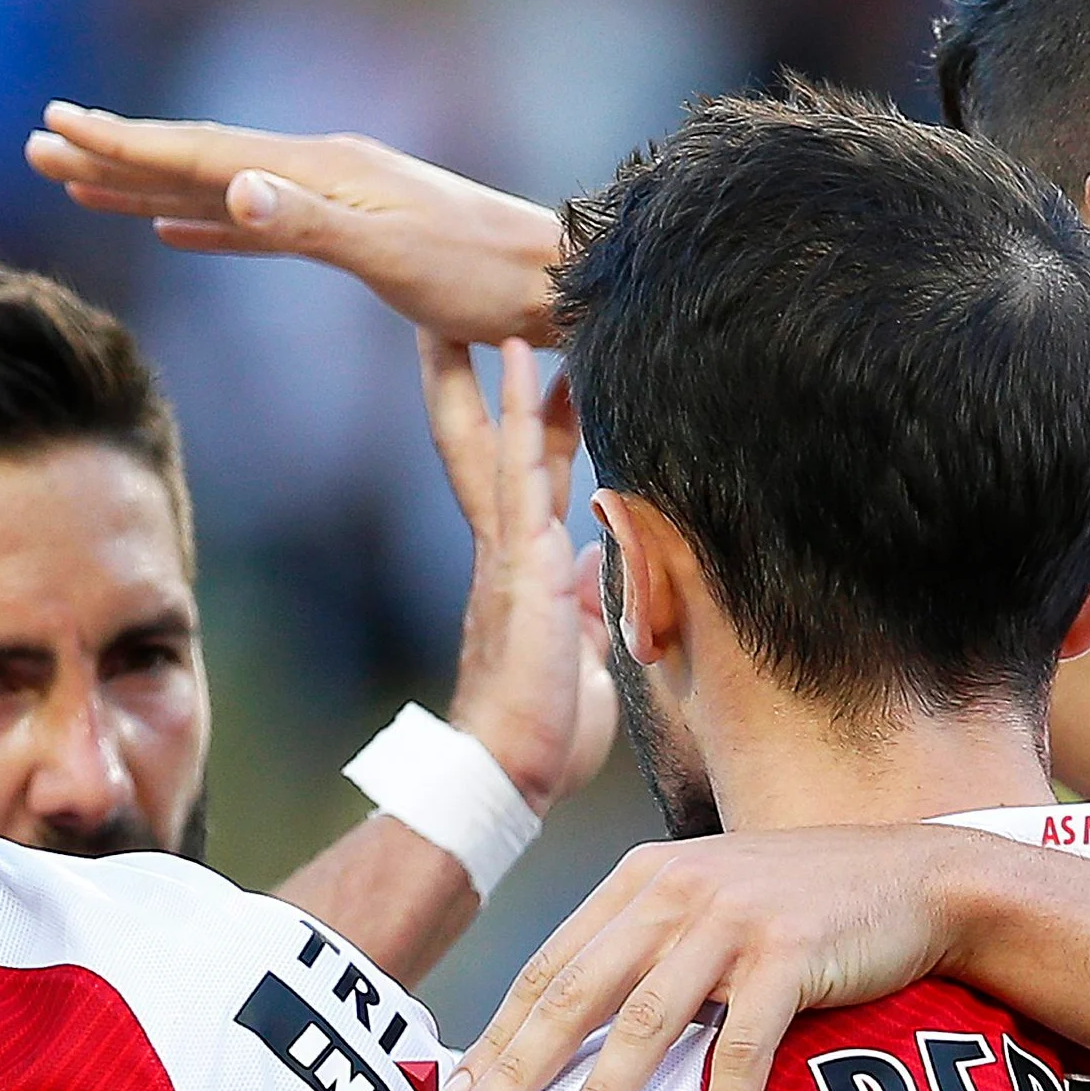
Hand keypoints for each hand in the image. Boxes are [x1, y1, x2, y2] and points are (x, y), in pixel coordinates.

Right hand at [27, 103, 564, 344]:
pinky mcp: (349, 232)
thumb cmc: (480, 277)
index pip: (200, 152)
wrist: (555, 284)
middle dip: (114, 157)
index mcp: (318, 168)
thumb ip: (304, 222)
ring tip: (85, 185)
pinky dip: (209, 223)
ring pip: (219, 188)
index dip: (123, 145)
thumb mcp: (391, 254)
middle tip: (39, 146)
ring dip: (149, 187)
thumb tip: (230, 187)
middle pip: (195, 160)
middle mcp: (318, 169)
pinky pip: (257, 223)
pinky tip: (181, 229)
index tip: (55, 128)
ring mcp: (333, 196)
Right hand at [423, 331, 615, 814]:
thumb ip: (590, 605)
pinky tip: (527, 368)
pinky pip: (522, 475)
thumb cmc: (545, 734)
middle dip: (495, 386)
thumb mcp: (585, 656)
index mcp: (528, 571)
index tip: (548, 366)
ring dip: (512, 382)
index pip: (532, 479)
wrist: (509, 774)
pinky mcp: (520, 566)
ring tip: (514, 316)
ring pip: (510, 447)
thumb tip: (597, 561)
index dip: (540, 423)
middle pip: (500, 448)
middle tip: (492, 319)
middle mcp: (511, 551)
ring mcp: (511, 554)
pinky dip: (524, 419)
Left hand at [437, 826, 997, 1090]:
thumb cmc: (803, 908)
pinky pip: (743, 1048)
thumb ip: (644, 948)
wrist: (916, 878)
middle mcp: (676, 891)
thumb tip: (570, 1030)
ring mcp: (733, 919)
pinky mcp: (792, 952)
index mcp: (641, 881)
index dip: (499, 1036)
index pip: (548, 967)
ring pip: (646, 1023)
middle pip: (576, 995)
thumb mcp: (707, 906)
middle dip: (518, 1072)